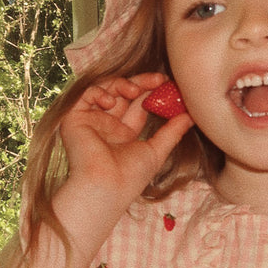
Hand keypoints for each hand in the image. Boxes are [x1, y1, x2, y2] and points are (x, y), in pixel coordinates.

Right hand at [58, 73, 192, 208]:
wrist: (105, 187)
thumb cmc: (130, 177)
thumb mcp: (157, 151)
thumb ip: (172, 132)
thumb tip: (192, 116)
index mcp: (124, 134)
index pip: (138, 106)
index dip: (152, 93)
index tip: (168, 85)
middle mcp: (107, 125)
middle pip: (124, 94)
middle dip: (142, 83)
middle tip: (159, 79)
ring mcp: (91, 120)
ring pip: (106, 89)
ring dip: (122, 84)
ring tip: (136, 89)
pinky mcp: (75, 118)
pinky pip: (85, 94)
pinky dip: (98, 92)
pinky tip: (110, 100)